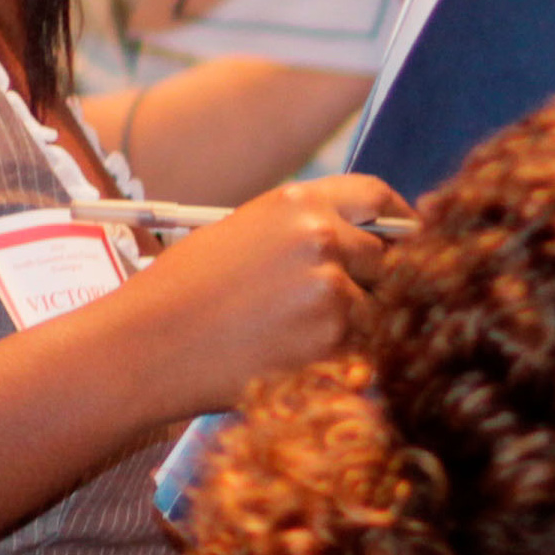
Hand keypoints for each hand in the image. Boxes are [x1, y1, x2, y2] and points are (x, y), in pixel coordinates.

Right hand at [111, 174, 400, 415]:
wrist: (142, 347)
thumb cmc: (183, 296)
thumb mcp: (243, 236)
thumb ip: (308, 231)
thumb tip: (379, 242)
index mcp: (295, 202)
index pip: (377, 197)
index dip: (400, 220)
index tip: (412, 239)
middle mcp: (320, 236)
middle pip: (391, 257)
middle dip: (377, 283)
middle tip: (339, 308)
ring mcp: (331, 288)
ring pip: (382, 308)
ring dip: (359, 326)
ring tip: (298, 336)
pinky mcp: (333, 338)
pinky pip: (369, 347)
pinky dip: (347, 358)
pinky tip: (297, 357)